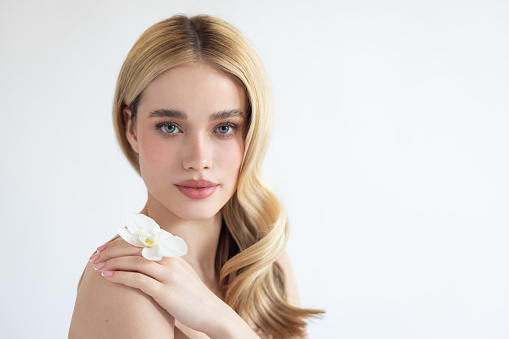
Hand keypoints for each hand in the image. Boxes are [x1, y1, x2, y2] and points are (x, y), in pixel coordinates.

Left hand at [89, 237, 232, 335]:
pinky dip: (121, 276)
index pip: (142, 240)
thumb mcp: (180, 272)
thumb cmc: (192, 295)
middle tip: (95, 256)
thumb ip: (165, 262)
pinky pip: (138, 280)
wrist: (211, 311)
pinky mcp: (165, 292)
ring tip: (97, 266)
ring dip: (113, 262)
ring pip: (135, 262)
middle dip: (112, 250)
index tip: (104, 247)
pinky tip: (108, 277)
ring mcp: (169, 275)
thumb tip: (145, 258)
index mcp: (173, 253)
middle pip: (136, 248)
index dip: (120, 241)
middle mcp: (170, 260)